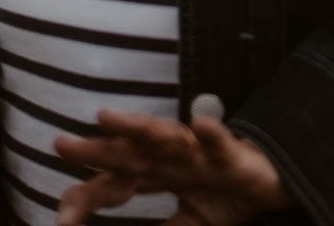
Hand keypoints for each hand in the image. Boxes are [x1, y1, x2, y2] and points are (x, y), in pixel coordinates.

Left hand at [54, 109, 292, 225]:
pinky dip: (210, 132)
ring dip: (135, 127)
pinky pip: (219, 141)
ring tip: (106, 117)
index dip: (86, 197)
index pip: (114, 182)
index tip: (61, 219)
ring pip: (163, 138)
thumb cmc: (228, 194)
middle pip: (128, 154)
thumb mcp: (189, 221)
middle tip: (60, 144)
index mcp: (158, 174)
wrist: (273, 183)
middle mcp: (172, 159)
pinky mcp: (230, 155)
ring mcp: (199, 154)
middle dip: (96, 150)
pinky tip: (199, 123)